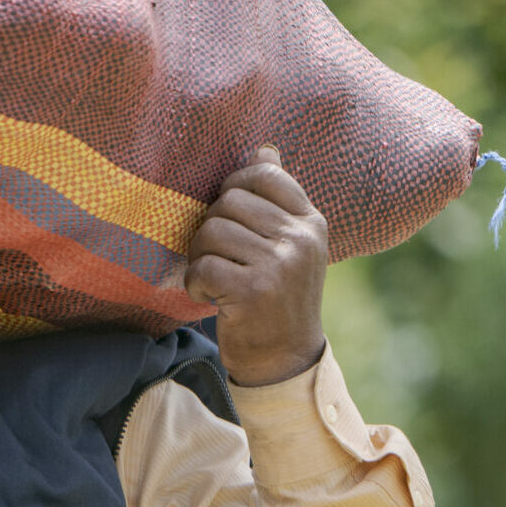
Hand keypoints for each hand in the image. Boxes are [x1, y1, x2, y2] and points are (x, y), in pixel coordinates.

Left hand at [184, 147, 327, 386]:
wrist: (284, 358)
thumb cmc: (279, 297)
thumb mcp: (291, 245)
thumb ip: (278, 199)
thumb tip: (264, 148)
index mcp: (310, 222)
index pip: (263, 173)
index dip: (233, 189)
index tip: (230, 218)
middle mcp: (299, 239)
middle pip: (228, 202)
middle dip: (210, 228)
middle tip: (217, 257)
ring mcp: (278, 265)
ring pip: (211, 232)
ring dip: (200, 257)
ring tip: (214, 278)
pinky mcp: (252, 291)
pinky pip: (202, 266)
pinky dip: (195, 283)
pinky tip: (209, 297)